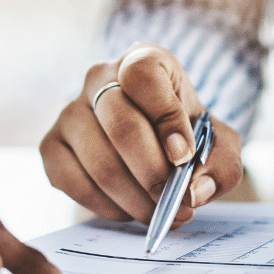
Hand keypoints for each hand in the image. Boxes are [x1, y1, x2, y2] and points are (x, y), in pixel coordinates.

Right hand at [40, 42, 242, 224]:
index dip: (166, 118)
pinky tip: (129, 209)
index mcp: (143, 60)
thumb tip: (195, 191)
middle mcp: (99, 77)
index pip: (144, 76)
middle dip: (154, 174)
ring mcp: (69, 111)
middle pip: (121, 126)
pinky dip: (107, 207)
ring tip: (160, 213)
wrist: (154, 143)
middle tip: (177, 203)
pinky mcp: (51, 145)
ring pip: (99, 163)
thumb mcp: (219, 143)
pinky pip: (73, 182)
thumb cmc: (186, 136)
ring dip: (135, 200)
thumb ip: (222, 165)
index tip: (184, 156)